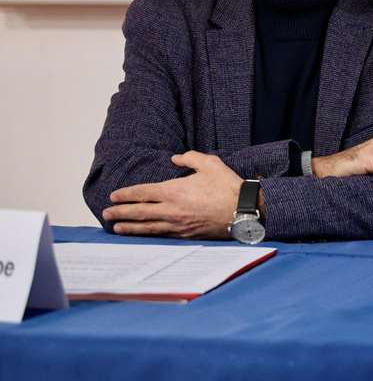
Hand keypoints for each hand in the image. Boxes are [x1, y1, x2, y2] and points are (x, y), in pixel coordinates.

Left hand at [103, 151, 243, 238]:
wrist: (244, 211)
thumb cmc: (228, 187)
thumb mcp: (211, 164)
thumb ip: (190, 158)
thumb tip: (176, 158)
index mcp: (175, 191)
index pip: (143, 193)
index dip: (126, 195)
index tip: (114, 196)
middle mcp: (172, 210)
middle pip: (139, 212)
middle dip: (121, 213)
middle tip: (106, 214)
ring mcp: (178, 224)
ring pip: (147, 227)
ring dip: (130, 227)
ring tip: (117, 227)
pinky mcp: (186, 235)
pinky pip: (162, 235)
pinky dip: (148, 235)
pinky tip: (142, 235)